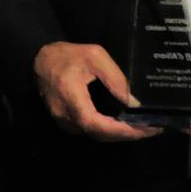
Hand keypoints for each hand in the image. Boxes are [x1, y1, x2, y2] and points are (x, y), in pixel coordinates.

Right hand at [34, 41, 160, 142]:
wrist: (39, 59)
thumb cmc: (67, 55)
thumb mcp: (94, 56)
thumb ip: (115, 78)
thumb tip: (132, 102)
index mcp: (72, 99)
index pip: (99, 125)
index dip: (123, 131)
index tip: (147, 129)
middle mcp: (66, 117)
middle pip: (100, 135)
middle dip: (127, 135)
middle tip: (152, 129)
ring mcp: (64, 122)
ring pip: (95, 136)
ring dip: (119, 134)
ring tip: (141, 128)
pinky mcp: (65, 122)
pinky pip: (89, 131)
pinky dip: (108, 131)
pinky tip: (121, 125)